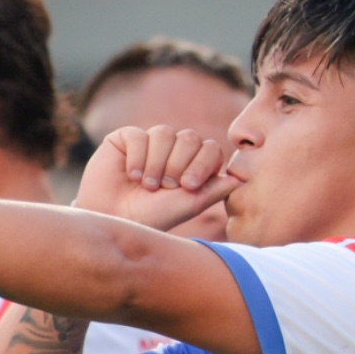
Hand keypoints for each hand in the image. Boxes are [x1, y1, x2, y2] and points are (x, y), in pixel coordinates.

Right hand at [78, 124, 233, 235]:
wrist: (114, 221)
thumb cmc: (152, 218)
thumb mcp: (189, 204)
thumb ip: (215, 189)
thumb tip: (240, 177)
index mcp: (192, 165)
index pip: (210, 149)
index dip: (202, 163)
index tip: (187, 187)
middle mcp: (173, 151)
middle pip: (190, 137)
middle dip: (180, 163)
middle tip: (167, 186)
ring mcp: (150, 143)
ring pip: (165, 133)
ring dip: (158, 162)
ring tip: (148, 185)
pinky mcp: (126, 138)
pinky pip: (140, 134)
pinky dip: (138, 156)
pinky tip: (131, 175)